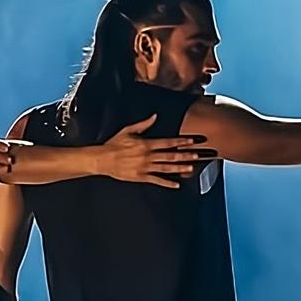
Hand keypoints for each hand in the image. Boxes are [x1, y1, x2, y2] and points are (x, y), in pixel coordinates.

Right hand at [97, 114, 215, 187]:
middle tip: (197, 155)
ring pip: (166, 168)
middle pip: (170, 156)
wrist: (103, 160)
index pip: (167, 142)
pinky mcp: (141, 177)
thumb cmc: (114, 143)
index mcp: (145, 144)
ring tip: (191, 168)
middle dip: (184, 155)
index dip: (180, 141)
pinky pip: (156, 180)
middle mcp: (147, 156)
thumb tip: (155, 116)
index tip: (191, 141)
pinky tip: (177, 184)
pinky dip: (167, 183)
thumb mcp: (128, 130)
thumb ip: (143, 124)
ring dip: (179, 168)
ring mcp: (144, 168)